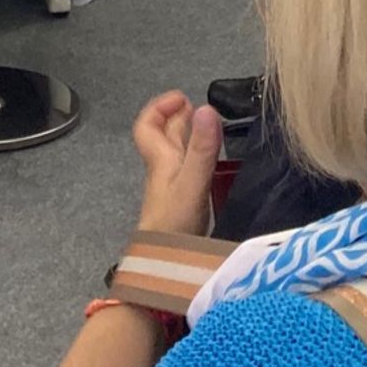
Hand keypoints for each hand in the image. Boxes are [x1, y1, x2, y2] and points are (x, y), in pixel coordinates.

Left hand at [132, 91, 223, 237]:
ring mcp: (174, 188)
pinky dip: (203, 160)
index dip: (159, 107)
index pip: (147, 126)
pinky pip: (191, 171)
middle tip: (203, 110)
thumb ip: (201, 149)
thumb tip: (206, 108)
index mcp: (160, 159)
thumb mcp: (191, 182)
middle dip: (180, 119)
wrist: (168, 267)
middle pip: (165, 137)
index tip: (182, 99)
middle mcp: (164, 170)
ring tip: (214, 130)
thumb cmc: (175, 222)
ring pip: (178, 154)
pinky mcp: (186, 204)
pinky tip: (219, 164)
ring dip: (192, 138)